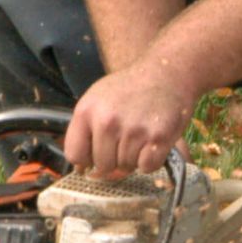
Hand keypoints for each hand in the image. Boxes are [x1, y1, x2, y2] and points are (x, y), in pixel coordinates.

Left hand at [64, 63, 196, 177]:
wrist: (166, 73)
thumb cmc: (130, 88)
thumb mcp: (97, 99)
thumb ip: (84, 131)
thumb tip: (82, 170)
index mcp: (87, 111)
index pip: (75, 155)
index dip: (87, 160)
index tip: (97, 155)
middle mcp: (107, 121)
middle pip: (102, 166)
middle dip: (114, 160)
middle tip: (125, 140)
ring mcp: (133, 130)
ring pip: (126, 167)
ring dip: (134, 158)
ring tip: (140, 135)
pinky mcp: (158, 137)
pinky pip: (147, 167)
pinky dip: (151, 161)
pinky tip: (152, 142)